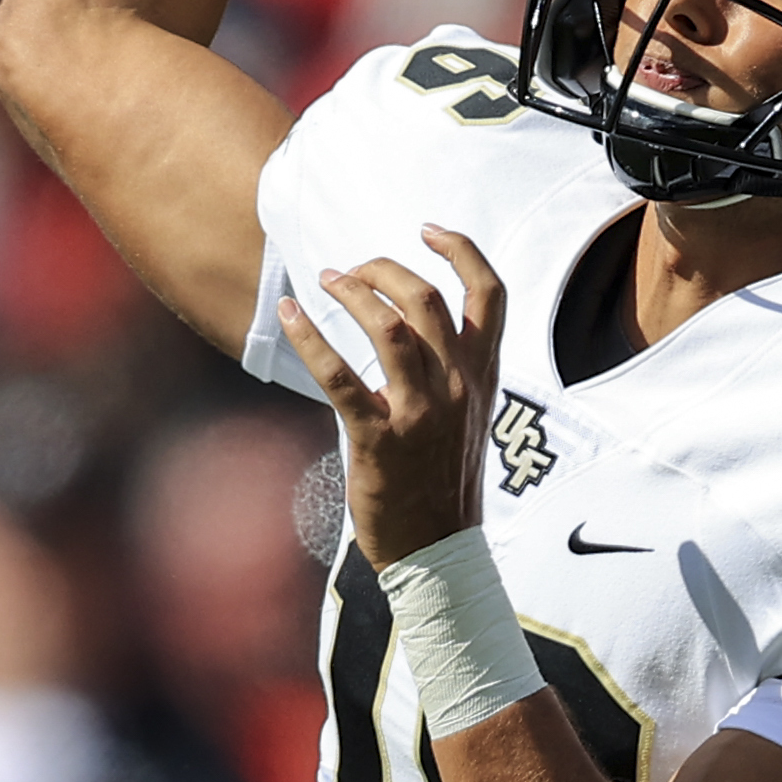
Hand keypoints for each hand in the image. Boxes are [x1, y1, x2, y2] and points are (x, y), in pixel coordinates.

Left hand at [275, 227, 507, 565]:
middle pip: (428, 298)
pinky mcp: (379, 439)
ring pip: (390, 327)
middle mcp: (458, 388)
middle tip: (351, 270)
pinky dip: (310, 335)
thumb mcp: (468, 417)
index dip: (461, 250)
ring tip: (324, 281)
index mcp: (483, 377)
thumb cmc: (444, 480)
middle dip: (384, 269)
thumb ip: (454, 369)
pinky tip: (291, 313)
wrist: (438, 551)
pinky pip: (338, 375)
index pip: (490, 295)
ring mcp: (421, 414)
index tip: (427, 230)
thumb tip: (414, 324)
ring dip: (351, 293)